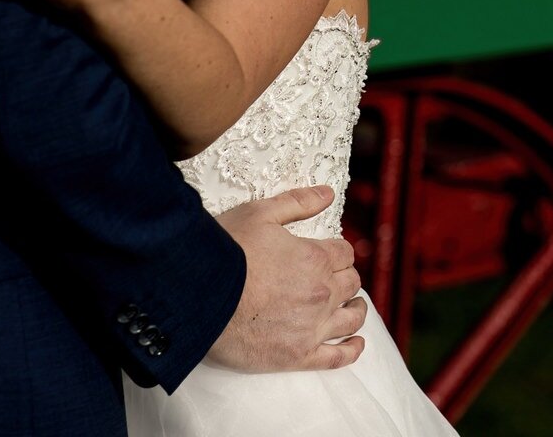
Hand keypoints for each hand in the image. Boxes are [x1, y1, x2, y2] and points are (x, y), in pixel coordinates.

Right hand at [208, 186, 367, 371]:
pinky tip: (356, 345)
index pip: (344, 253)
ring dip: (356, 310)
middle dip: (345, 278)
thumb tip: (328, 193)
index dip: (338, 252)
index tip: (331, 256)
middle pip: (350, 284)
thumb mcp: (261, 213)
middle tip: (336, 280)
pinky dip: (351, 351)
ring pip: (351, 319)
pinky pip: (336, 358)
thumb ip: (298, 202)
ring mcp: (311, 327)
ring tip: (353, 308)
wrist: (197, 297)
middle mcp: (321, 293)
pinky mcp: (297, 356)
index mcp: (315, 258)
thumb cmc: (226, 252)